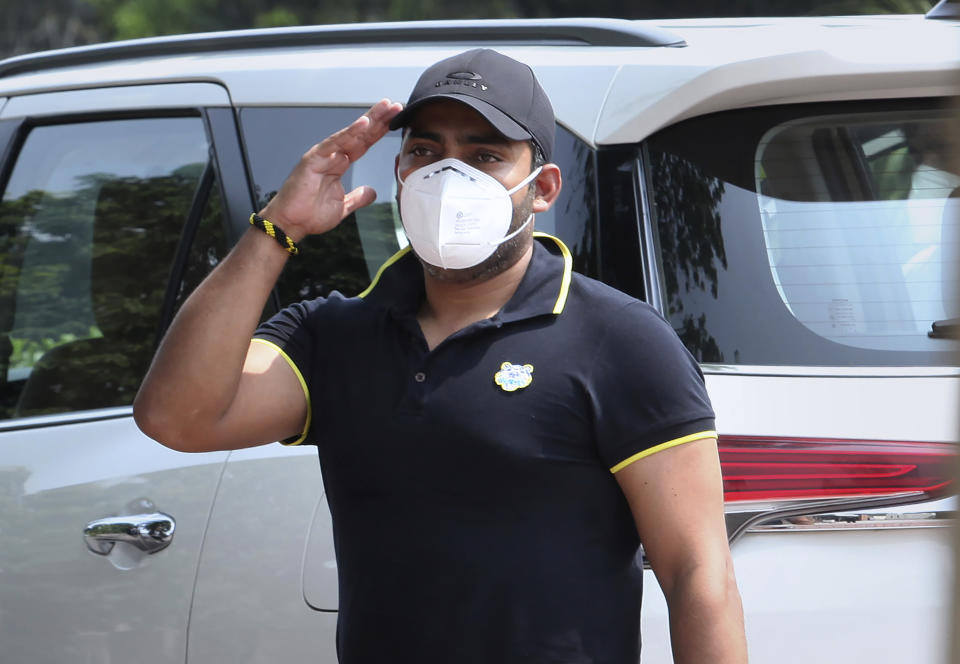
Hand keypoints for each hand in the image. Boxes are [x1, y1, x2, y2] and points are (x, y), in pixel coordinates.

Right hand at [258, 98, 402, 240]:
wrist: (290, 224)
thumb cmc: (309, 214)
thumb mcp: (342, 206)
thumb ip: (358, 197)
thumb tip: (372, 192)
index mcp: (339, 164)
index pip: (363, 143)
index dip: (379, 132)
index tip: (395, 120)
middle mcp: (332, 155)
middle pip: (360, 134)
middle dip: (379, 119)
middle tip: (396, 105)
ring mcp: (323, 155)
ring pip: (351, 133)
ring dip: (369, 119)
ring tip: (386, 107)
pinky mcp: (314, 158)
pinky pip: (335, 143)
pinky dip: (349, 132)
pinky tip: (364, 122)